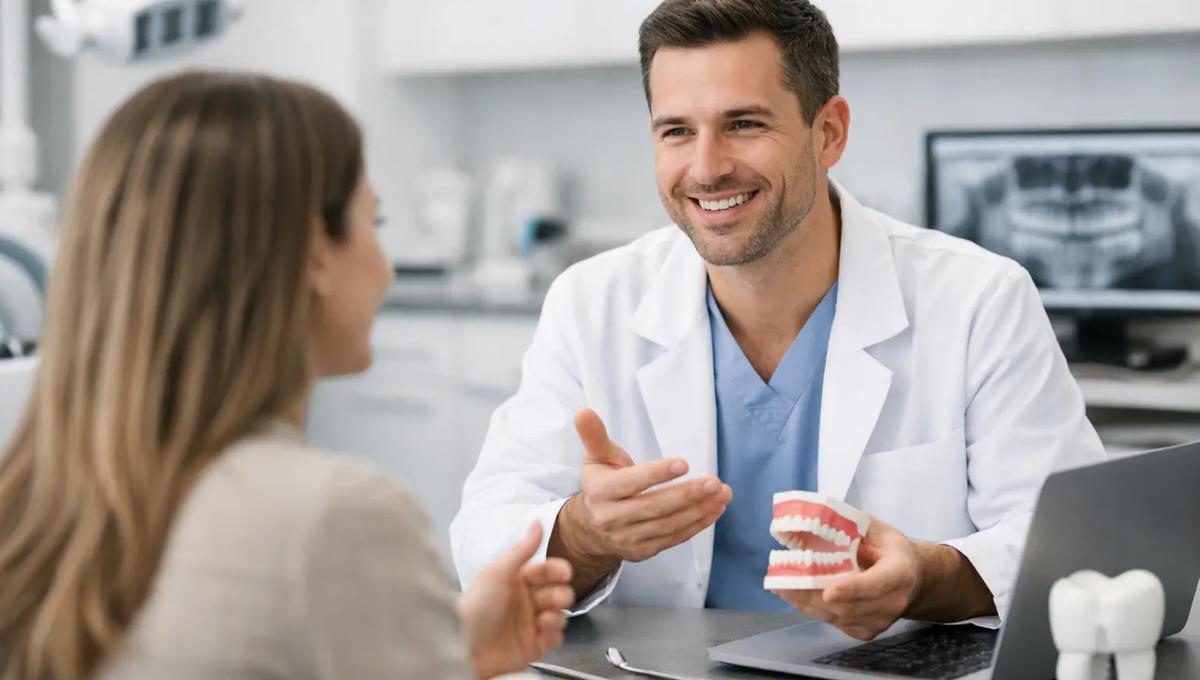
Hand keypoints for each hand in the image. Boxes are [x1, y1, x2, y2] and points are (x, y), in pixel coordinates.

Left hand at [458, 523, 573, 678]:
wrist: (464, 647)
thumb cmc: (476, 606)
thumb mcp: (498, 572)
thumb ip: (522, 549)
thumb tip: (538, 523)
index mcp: (514, 581)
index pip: (543, 571)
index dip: (556, 570)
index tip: (565, 571)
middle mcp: (523, 602)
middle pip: (555, 592)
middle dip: (560, 594)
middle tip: (558, 597)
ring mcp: (528, 624)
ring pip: (558, 615)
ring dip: (558, 614)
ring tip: (546, 617)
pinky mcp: (532, 646)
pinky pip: (553, 638)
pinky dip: (554, 633)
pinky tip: (545, 630)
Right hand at [560, 409, 731, 563]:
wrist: (590, 528)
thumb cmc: (601, 484)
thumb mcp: (596, 457)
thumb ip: (594, 436)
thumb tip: (584, 412)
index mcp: (600, 491)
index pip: (631, 483)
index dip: (657, 474)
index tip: (683, 464)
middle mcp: (612, 518)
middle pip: (655, 507)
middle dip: (687, 494)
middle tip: (715, 482)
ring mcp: (628, 538)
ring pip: (669, 525)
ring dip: (699, 510)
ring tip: (722, 493)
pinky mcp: (643, 551)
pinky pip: (674, 538)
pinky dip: (698, 524)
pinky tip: (715, 509)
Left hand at [774, 516, 920, 640]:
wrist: (913, 579)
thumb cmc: (891, 550)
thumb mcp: (877, 529)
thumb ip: (850, 525)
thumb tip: (813, 518)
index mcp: (900, 572)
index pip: (876, 584)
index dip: (852, 589)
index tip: (828, 592)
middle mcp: (893, 602)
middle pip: (850, 606)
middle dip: (814, 595)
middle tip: (785, 583)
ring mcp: (880, 622)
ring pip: (838, 617)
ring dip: (807, 604)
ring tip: (782, 587)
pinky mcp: (866, 632)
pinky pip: (835, 623)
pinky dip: (813, 610)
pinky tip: (796, 596)